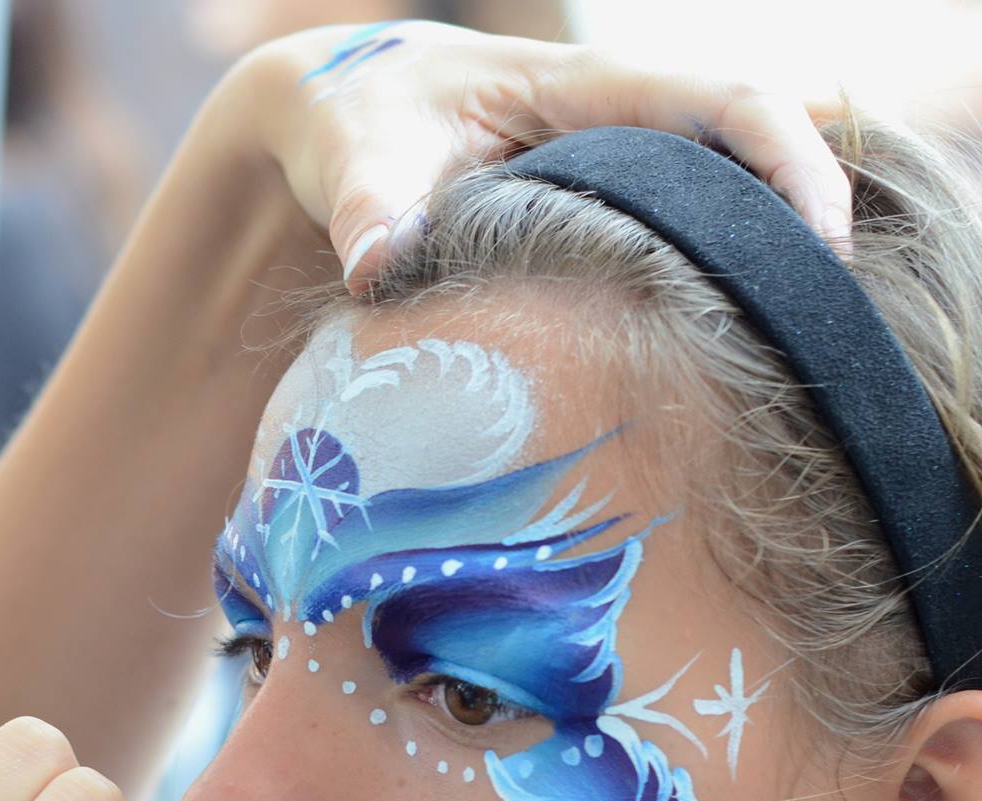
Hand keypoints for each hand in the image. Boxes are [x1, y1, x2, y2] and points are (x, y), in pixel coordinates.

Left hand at [220, 20, 852, 289]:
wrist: (341, 110)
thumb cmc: (358, 122)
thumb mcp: (357, 158)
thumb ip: (369, 212)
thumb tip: (377, 267)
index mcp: (585, 87)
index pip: (727, 102)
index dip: (791, 163)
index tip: (823, 246)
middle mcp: (623, 114)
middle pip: (759, 149)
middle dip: (805, 227)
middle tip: (818, 329)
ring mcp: (620, 154)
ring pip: (729, 191)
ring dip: (764, 258)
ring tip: (783, 349)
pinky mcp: (604, 197)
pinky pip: (685, 223)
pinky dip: (712, 272)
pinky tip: (715, 344)